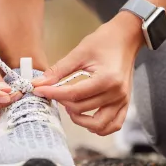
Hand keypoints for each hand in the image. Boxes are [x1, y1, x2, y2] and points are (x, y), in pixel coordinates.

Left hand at [32, 12, 143, 135]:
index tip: (39, 90)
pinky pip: (113, 125)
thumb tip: (38, 83)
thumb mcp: (79, 53)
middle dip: (63, 102)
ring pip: (98, 124)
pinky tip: (86, 117)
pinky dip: (99, 127)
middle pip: (82, 108)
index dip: (53, 94)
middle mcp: (116, 93)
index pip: (74, 94)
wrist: (126, 37)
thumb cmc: (105, 41)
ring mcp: (123, 101)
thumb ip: (58, 70)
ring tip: (70, 106)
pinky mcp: (125, 103)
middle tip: (53, 93)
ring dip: (80, 120)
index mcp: (107, 79)